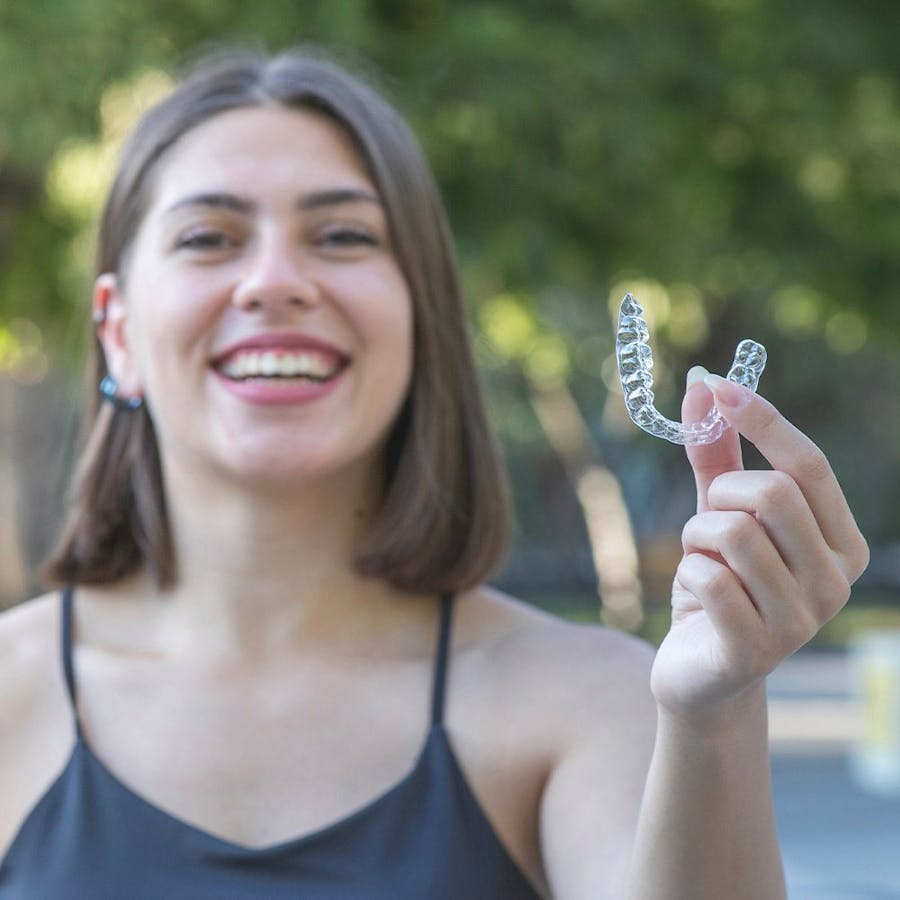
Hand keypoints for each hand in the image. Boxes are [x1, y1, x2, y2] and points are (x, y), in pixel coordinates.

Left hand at [650, 371, 869, 722]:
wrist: (701, 676)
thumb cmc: (718, 587)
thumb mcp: (718, 516)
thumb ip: (716, 456)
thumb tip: (704, 385)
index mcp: (842, 544)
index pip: (809, 466)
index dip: (762, 419)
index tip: (718, 385)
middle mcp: (836, 582)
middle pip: (772, 493)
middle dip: (720, 496)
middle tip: (707, 525)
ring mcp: (801, 621)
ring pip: (732, 533)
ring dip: (696, 539)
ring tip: (701, 564)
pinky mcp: (757, 651)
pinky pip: (707, 578)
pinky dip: (686, 574)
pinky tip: (694, 599)